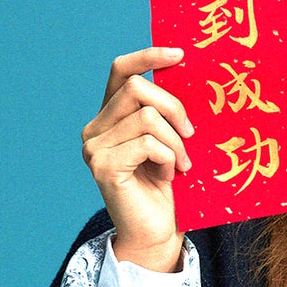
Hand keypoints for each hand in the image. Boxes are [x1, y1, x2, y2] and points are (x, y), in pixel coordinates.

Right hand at [82, 48, 193, 271]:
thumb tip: (188, 73)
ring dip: (176, 141)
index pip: (122, 71)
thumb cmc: (169, 188)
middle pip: (139, 89)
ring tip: (182, 164)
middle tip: (192, 135)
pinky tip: (169, 175)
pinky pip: (148, 144)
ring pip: (147, 117)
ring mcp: (94, 147)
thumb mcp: (170, 141)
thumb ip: (166, 112)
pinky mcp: (103, 166)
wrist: (157, 233)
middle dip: (175, 108)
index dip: (149, 56)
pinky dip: (169, 158)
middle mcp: (94, 129)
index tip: (181, 53)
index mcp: (110, 117)